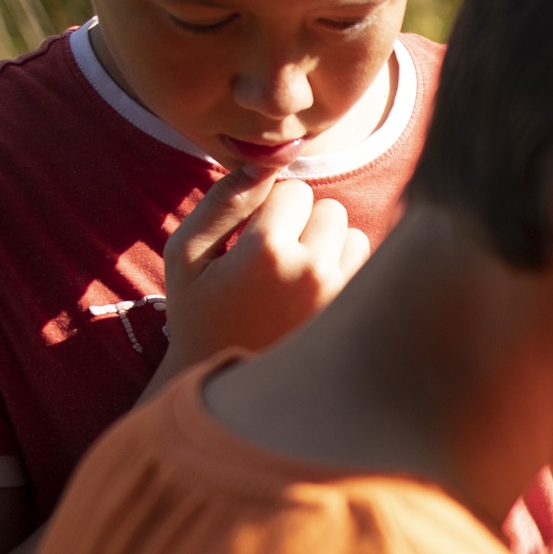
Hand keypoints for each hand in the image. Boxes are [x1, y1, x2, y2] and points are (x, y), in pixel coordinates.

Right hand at [157, 166, 368, 380]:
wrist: (226, 390)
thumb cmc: (200, 316)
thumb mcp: (187, 255)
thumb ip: (222, 201)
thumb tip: (263, 162)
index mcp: (266, 251)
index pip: (294, 189)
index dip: (272, 208)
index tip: (254, 238)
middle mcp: (312, 271)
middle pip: (329, 208)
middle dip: (305, 224)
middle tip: (275, 260)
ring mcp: (340, 296)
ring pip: (353, 235)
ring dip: (329, 247)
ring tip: (295, 280)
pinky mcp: (356, 316)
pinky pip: (366, 267)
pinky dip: (345, 272)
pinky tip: (315, 297)